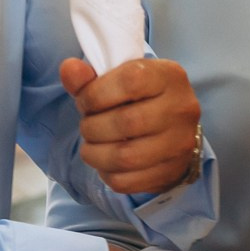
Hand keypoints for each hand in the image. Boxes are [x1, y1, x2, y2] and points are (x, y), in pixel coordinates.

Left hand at [62, 56, 203, 195]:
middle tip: (87, 125)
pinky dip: (106, 173)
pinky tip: (106, 162)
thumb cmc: (140, 97)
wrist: (173, 128)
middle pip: (126, 122)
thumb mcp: (119, 78)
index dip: (96, 93)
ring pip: (125, 156)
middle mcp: (181, 108)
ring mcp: (179, 143)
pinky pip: (126, 181)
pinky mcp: (170, 172)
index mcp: (169, 76)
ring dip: (95, 153)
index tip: (85, 101)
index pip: (130, 82)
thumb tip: (69, 69)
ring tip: (91, 145)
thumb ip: (89, 76)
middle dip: (92, 126)